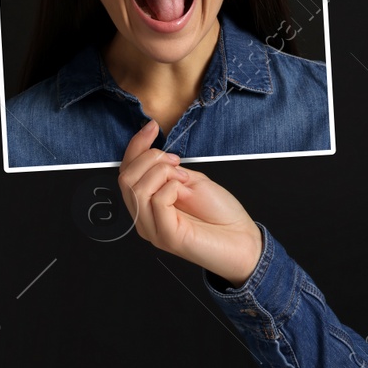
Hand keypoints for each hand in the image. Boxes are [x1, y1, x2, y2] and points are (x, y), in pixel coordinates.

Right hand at [118, 120, 263, 285]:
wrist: (243, 240)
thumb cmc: (222, 215)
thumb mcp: (193, 182)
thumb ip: (171, 173)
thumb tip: (158, 161)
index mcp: (149, 204)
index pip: (127, 171)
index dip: (136, 146)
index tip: (152, 127)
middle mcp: (145, 217)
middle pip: (125, 178)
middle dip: (150, 158)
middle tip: (178, 162)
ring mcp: (152, 228)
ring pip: (135, 188)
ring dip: (161, 171)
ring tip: (183, 175)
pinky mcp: (166, 236)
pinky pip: (157, 201)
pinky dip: (171, 186)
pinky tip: (184, 188)